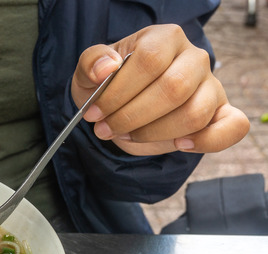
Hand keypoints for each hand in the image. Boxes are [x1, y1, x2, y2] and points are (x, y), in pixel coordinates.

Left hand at [71, 24, 248, 155]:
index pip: (149, 60)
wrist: (124, 105)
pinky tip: (179, 144)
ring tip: (127, 135)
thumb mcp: (90, 72)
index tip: (94, 113)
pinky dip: (208, 141)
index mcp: (165, 39)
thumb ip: (91, 63)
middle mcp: (194, 58)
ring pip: (194, 114)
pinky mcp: (221, 112)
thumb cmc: (109, 85)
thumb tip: (106, 68)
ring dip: (154, 133)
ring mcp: (211, 85)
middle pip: (172, 89)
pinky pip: (233, 126)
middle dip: (132, 117)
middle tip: (105, 129)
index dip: (119, 92)